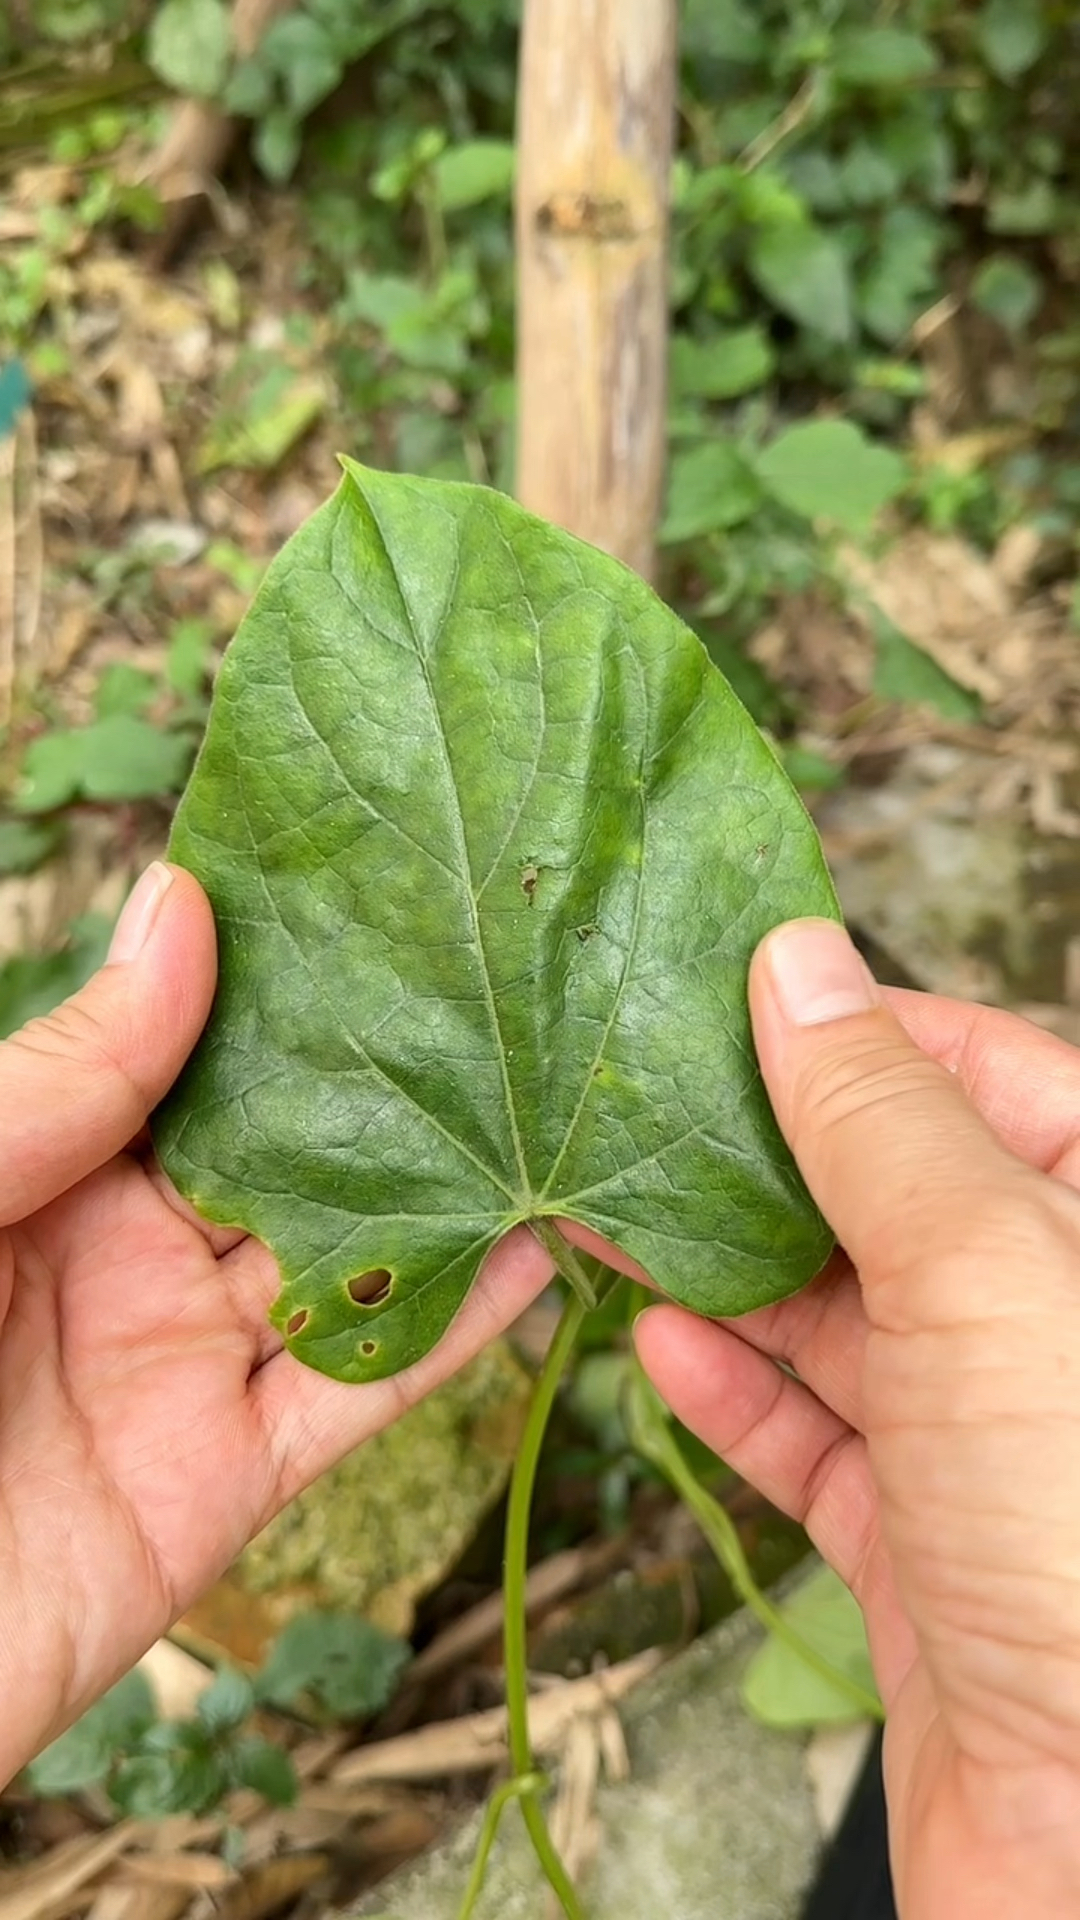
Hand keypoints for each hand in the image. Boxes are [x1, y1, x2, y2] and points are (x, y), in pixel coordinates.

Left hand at [0, 864, 549, 1783]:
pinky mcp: (223, 1484)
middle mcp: (126, 1254)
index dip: (288, 982)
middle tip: (520, 978)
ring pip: (348, 1263)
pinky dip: (455, 1331)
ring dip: (451, 1190)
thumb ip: (62, 1074)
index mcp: (47, 1163)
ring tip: (563, 1097)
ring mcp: (180, 1366)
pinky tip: (542, 1251)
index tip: (396, 894)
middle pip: (293, 1150)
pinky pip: (356, 1395)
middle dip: (397, 1073)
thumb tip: (181, 903)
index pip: (194, 1055)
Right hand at [636, 919, 1079, 1919]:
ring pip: (843, 1313)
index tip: (723, 989)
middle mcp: (1058, 1320)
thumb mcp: (987, 1270)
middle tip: (632, 1103)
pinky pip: (819, 1438)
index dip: (851, 1025)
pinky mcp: (929, 1542)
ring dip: (727, 1269)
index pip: (978, 1068)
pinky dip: (737, 1392)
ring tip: (610, 1215)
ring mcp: (995, 1437)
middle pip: (893, 1189)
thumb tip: (800, 962)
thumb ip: (881, 1117)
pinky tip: (661, 1348)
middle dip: (763, 1151)